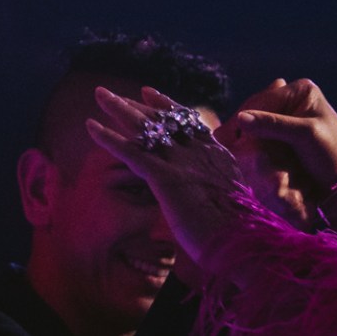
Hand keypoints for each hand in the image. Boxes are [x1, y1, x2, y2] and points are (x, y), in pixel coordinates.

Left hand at [85, 84, 285, 258]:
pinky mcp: (166, 177)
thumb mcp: (232, 201)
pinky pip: (130, 152)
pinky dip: (108, 138)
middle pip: (162, 119)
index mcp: (217, 155)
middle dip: (135, 104)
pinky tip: (91, 126)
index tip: (148, 93)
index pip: (187, 122)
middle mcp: (199, 151)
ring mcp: (182, 162)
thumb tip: (213, 194)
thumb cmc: (240, 232)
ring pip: (145, 128)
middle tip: (112, 94)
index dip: (166, 106)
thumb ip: (218, 189)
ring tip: (99, 94)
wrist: (245, 242)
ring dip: (119, 109)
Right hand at [229, 78, 336, 200]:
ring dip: (245, 136)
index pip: (262, 100)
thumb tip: (241, 118)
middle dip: (241, 127)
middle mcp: (295, 100)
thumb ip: (272, 124)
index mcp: (302, 92)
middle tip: (221, 142)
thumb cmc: (333, 156)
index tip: (223, 136)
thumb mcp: (303, 135)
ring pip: (258, 124)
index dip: (241, 117)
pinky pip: (264, 135)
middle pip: (258, 111)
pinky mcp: (289, 135)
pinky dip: (253, 143)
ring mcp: (291, 117)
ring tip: (230, 148)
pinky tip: (243, 151)